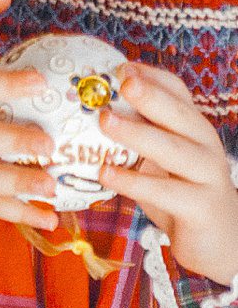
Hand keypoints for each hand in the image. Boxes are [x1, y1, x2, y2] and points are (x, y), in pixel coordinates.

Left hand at [101, 63, 237, 285]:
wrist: (220, 241)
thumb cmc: (181, 192)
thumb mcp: (161, 159)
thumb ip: (137, 135)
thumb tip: (87, 111)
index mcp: (194, 128)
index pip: (178, 92)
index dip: (152, 77)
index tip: (120, 66)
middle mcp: (205, 146)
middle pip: (180, 114)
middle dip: (150, 96)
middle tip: (120, 82)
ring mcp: (207, 177)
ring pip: (173, 150)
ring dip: (137, 134)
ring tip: (104, 121)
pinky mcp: (201, 207)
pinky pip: (166, 191)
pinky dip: (134, 181)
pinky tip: (105, 174)